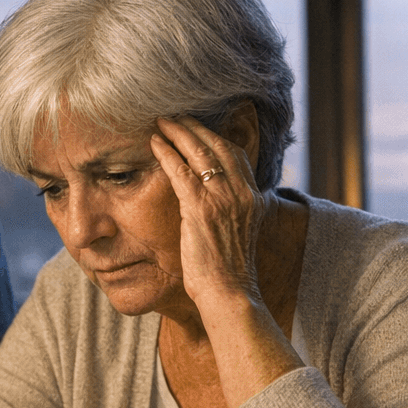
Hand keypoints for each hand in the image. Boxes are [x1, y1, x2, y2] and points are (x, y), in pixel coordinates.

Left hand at [149, 115, 267, 307]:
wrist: (230, 292)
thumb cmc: (227, 270)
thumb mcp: (238, 233)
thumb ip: (231, 211)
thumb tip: (216, 202)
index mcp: (254, 197)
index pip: (235, 154)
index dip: (214, 136)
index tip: (196, 127)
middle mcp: (242, 193)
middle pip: (218, 145)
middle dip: (195, 127)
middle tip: (175, 116)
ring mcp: (223, 199)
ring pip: (200, 152)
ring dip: (179, 133)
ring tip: (161, 122)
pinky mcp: (201, 208)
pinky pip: (181, 172)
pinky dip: (167, 154)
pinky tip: (154, 144)